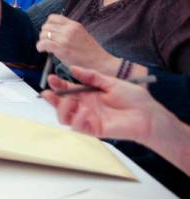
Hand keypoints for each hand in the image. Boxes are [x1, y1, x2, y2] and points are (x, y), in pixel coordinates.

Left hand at [36, 15, 118, 74]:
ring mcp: (65, 38)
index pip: (52, 17)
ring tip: (47, 47)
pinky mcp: (62, 49)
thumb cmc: (91, 53)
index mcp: (74, 25)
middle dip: (44, 34)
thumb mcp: (82, 35)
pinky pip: (43, 43)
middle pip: (46, 26)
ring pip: (43, 34)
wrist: (101, 64)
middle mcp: (69, 29)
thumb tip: (53, 32)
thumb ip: (69, 31)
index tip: (50, 33)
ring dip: (42, 41)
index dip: (48, 25)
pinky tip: (44, 51)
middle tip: (48, 42)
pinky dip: (40, 47)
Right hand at [42, 66, 156, 143]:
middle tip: (49, 92)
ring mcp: (89, 118)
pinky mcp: (95, 129)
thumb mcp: (111, 82)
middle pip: (61, 105)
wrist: (149, 114)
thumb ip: (92, 76)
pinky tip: (85, 111)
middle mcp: (85, 106)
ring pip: (65, 118)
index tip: (51, 77)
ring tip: (69, 100)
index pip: (67, 89)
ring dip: (62, 109)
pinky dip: (78, 119)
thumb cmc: (133, 98)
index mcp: (88, 94)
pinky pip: (79, 127)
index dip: (57, 84)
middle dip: (53, 98)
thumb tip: (73, 68)